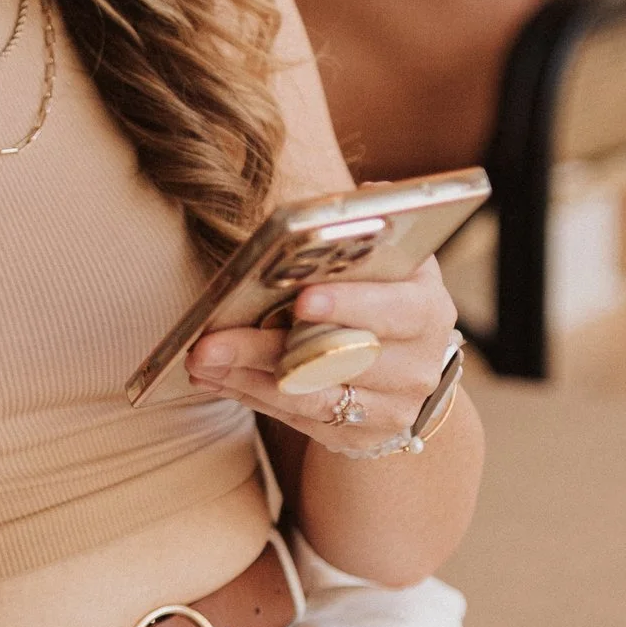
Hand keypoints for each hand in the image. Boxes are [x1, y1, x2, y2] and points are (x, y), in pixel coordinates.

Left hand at [189, 254, 462, 458]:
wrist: (403, 376)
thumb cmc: (380, 300)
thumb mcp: (386, 268)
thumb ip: (371, 239)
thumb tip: (370, 192)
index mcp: (426, 304)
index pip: (395, 307)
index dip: (350, 302)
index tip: (302, 297)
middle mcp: (417, 360)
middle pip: (339, 356)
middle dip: (269, 347)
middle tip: (211, 341)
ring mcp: (393, 405)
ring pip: (311, 393)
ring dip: (247, 374)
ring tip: (198, 357)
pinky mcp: (361, 434)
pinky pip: (299, 418)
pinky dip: (251, 395)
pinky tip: (213, 378)